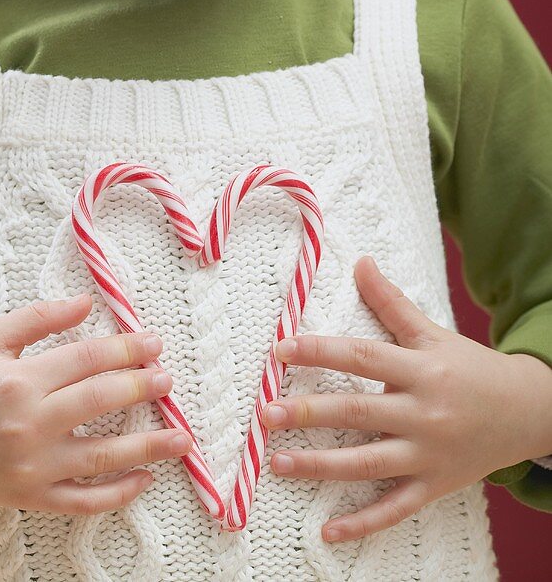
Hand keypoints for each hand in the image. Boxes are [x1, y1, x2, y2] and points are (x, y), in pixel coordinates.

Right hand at [0, 294, 191, 513]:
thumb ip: (39, 318)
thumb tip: (86, 302)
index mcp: (20, 380)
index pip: (87, 359)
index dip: (126, 348)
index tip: (154, 341)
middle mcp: (28, 424)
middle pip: (100, 401)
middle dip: (142, 386)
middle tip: (169, 378)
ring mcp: (32, 466)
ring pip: (101, 457)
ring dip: (148, 446)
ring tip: (182, 436)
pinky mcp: (31, 498)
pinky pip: (82, 502)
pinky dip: (118, 495)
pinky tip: (146, 479)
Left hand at [261, 255, 540, 543]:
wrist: (527, 411)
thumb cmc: (470, 368)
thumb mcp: (432, 332)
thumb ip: (391, 302)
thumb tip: (360, 262)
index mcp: (420, 369)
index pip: (361, 357)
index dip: (319, 351)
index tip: (280, 350)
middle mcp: (423, 412)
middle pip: (358, 411)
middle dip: (308, 413)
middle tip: (266, 413)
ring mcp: (428, 453)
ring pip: (368, 463)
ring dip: (320, 466)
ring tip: (278, 463)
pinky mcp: (434, 486)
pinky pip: (395, 508)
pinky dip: (362, 523)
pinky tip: (328, 531)